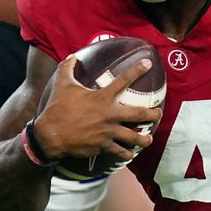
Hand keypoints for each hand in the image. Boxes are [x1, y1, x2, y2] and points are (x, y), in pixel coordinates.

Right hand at [34, 55, 159, 161]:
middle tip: (159, 114)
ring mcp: (108, 132)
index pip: (124, 80)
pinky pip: (120, 152)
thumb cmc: (57, 108)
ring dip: (144, 139)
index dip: (137, 70)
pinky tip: (130, 154)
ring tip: (149, 139)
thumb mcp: (62, 84)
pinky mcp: (103, 146)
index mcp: (103, 98)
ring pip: (133, 137)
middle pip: (139, 114)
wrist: (51, 135)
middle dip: (153, 114)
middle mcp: (110, 115)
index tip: (148, 64)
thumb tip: (72, 55)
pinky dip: (127, 153)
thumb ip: (68, 68)